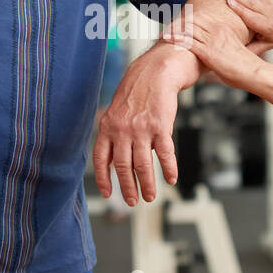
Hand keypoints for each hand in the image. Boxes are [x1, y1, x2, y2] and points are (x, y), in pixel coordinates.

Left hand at [93, 50, 184, 205]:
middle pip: (123, 166)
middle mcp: (122, 129)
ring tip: (150, 196)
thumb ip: (113, 132)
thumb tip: (112, 158)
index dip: (104, 179)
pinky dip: (169, 169)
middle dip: (127, 188)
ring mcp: (141, 129)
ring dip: (147, 184)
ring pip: (143, 165)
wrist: (156, 71)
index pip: (101, 159)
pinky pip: (165, 154)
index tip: (109, 193)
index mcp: (107, 126)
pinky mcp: (161, 126)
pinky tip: (171, 179)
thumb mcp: (116, 109)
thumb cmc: (137, 91)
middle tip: (132, 201)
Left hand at [168, 19, 266, 90]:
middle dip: (177, 22)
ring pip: (187, 28)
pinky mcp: (207, 51)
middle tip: (166, 25)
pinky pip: (187, 41)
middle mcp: (216, 30)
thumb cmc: (244, 67)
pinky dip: (174, 38)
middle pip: (191, 20)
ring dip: (173, 29)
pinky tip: (165, 37)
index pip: (201, 18)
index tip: (178, 21)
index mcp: (223, 29)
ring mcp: (211, 40)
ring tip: (162, 32)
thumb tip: (213, 58)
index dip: (187, 18)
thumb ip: (221, 49)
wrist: (253, 72)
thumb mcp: (232, 52)